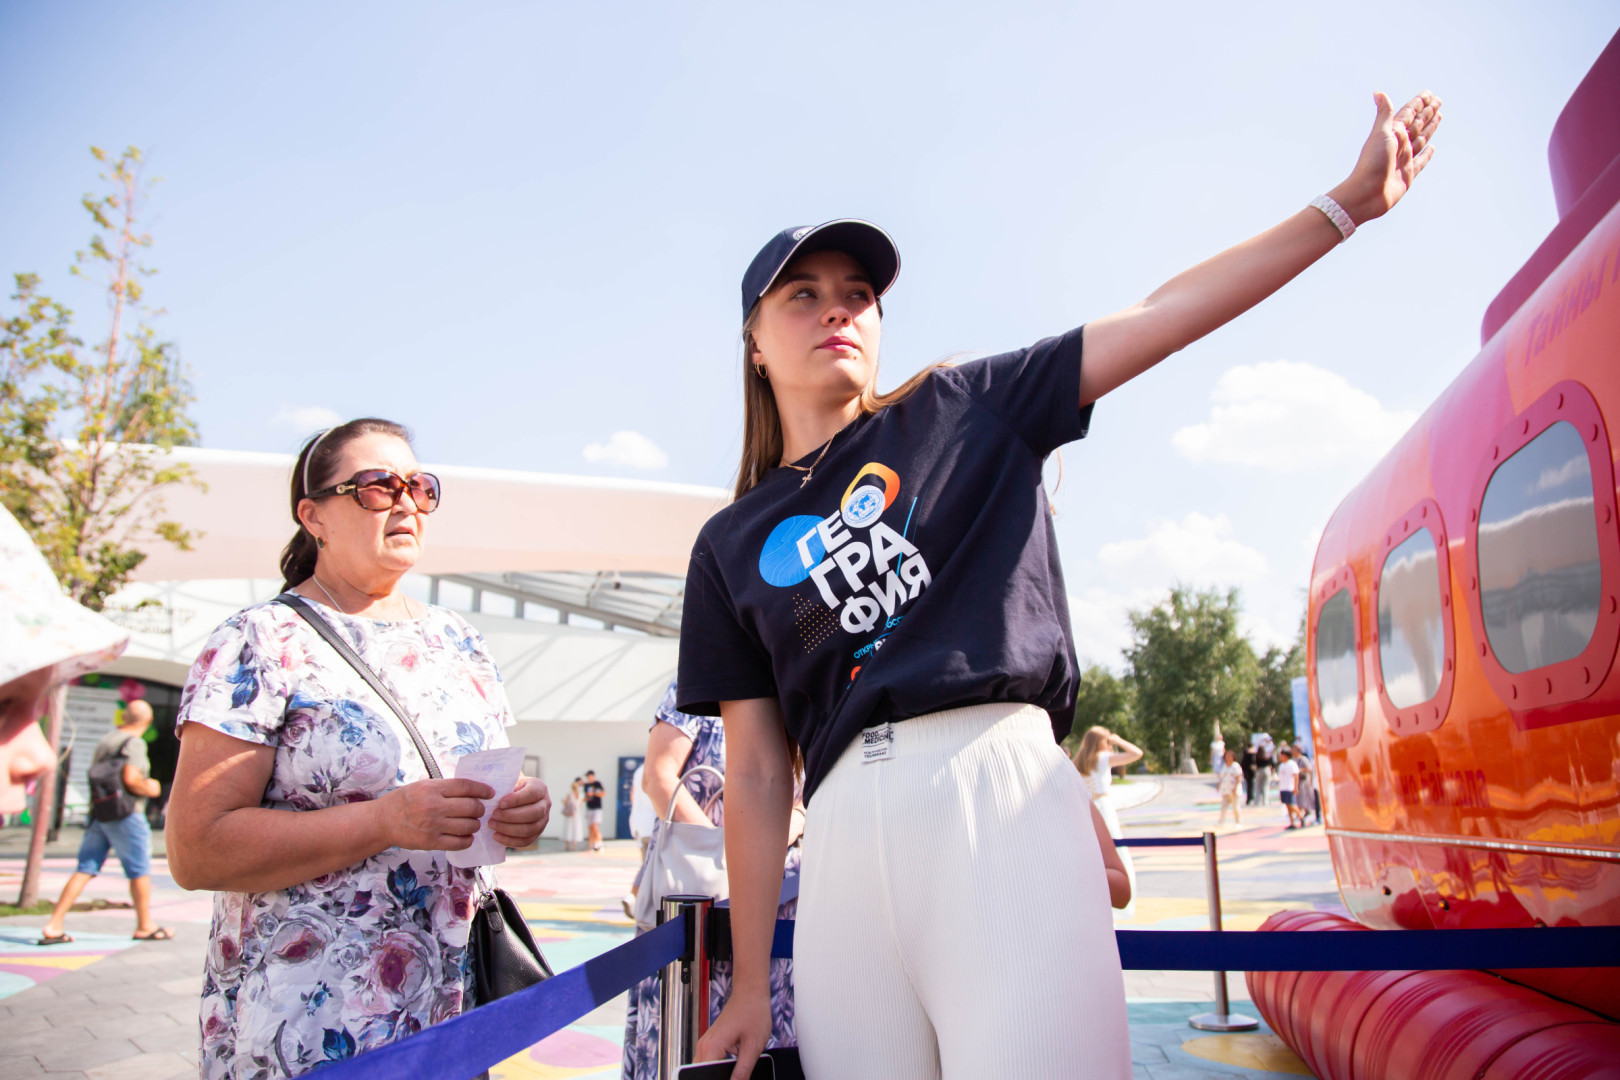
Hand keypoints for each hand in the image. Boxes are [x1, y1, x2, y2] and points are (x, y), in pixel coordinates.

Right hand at [378, 777, 493, 850]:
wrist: (382, 821)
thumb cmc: (405, 801)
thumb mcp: (423, 786)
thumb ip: (445, 788)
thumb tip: (473, 791)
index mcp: (432, 789)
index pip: (466, 787)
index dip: (482, 789)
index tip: (489, 793)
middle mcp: (434, 806)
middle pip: (471, 807)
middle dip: (480, 809)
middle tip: (478, 810)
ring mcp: (433, 826)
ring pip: (469, 825)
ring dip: (475, 824)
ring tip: (471, 823)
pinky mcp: (431, 842)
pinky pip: (460, 842)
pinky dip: (467, 839)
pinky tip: (465, 835)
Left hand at [490, 775, 550, 847]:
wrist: (516, 798)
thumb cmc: (510, 789)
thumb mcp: (510, 783)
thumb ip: (505, 788)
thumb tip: (492, 797)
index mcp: (540, 788)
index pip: (532, 794)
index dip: (516, 800)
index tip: (500, 803)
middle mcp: (545, 804)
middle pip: (533, 813)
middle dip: (511, 816)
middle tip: (494, 815)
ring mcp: (543, 820)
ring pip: (529, 829)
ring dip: (508, 829)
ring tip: (492, 824)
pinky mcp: (537, 833)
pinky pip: (525, 841)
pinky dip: (510, 840)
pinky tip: (496, 836)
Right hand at [695, 991, 771, 1078]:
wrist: (751, 994)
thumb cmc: (754, 1013)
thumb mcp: (753, 1047)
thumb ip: (742, 1071)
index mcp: (712, 1047)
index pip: (704, 1076)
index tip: (731, 1079)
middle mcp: (704, 1045)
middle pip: (700, 1074)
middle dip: (715, 1078)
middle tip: (736, 1074)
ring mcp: (706, 1043)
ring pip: (703, 1069)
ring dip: (716, 1074)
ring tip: (736, 1067)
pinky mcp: (711, 1043)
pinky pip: (709, 1061)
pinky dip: (717, 1067)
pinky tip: (733, 1065)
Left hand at [1334, 90, 1441, 223]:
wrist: (1367, 193)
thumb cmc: (1371, 163)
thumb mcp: (1380, 134)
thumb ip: (1384, 113)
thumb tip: (1378, 92)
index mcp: (1392, 133)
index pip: (1408, 114)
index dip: (1418, 103)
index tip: (1429, 94)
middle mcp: (1398, 145)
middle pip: (1417, 124)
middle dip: (1427, 112)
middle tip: (1438, 100)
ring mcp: (1404, 159)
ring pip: (1421, 139)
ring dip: (1430, 128)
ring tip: (1438, 116)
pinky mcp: (1408, 174)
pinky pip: (1421, 161)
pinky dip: (1427, 154)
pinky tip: (1432, 147)